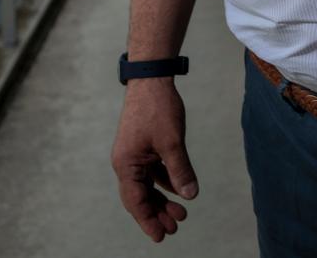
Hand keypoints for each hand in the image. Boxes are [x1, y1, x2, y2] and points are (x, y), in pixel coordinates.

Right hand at [111, 81, 199, 241]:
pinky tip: (178, 191)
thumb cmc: (157, 108)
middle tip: (176, 228)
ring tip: (180, 214)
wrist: (152, 79)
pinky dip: (165, 181)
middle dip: (157, 213)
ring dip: (162, 199)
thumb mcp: (172, 142)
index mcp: (126, 164)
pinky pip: (153, 172)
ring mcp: (134, 154)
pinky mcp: (143, 146)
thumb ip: (180, 170)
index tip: (161, 237)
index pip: (136, 201)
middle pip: (140, 196)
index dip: (149, 221)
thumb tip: (190, 195)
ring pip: (147, 185)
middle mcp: (126, 162)